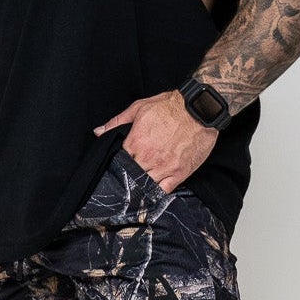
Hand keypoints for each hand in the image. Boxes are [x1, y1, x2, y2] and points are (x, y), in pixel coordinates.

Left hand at [92, 87, 218, 193]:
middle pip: (131, 177)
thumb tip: (99, 131)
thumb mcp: (139, 108)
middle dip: (128, 178)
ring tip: (140, 185)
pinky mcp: (180, 173)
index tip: (120, 166)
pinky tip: (154, 191)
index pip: (119, 162)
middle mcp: (148, 158)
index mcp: (136, 142)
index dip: (118, 165)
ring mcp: (164, 167)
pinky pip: (164, 191)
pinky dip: (157, 193)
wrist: (200, 108)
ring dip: (141, 187)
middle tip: (129, 178)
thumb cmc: (171, 106)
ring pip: (146, 186)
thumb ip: (117, 121)